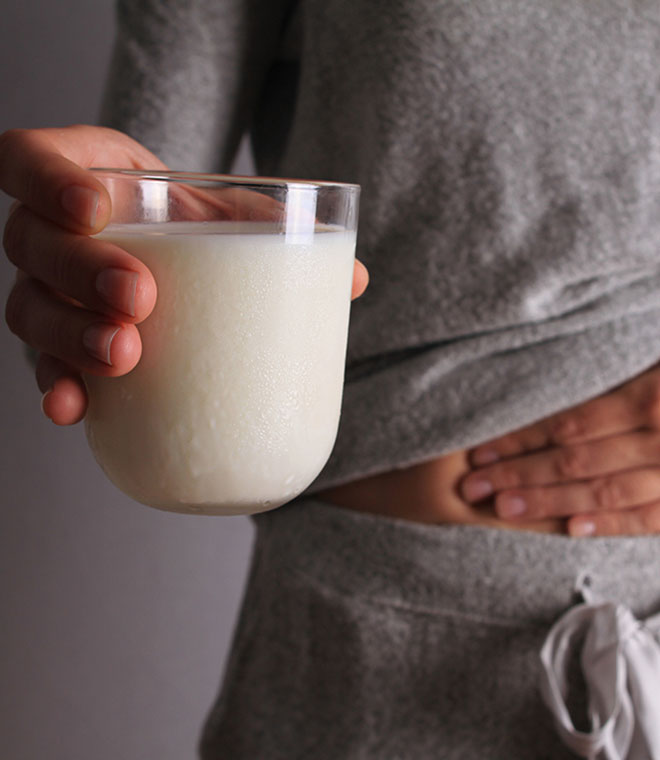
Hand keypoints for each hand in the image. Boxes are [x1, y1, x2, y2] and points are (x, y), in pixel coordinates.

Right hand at [2, 126, 368, 426]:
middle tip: (139, 299)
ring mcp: (50, 292)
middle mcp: (52, 234)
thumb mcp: (230, 214)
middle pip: (30, 244)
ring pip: (28, 310)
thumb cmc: (199, 224)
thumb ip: (278, 230)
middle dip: (80, 272)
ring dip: (71, 337)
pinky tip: (74, 409)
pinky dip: (58, 388)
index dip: (48, 182)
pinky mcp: (62, 344)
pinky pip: (44, 366)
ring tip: (124, 357)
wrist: (186, 256)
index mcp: (83, 177)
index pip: (28, 162)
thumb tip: (355, 278)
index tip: (98, 209)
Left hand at [459, 364, 659, 536]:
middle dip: (518, 473)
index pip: (569, 422)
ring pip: (603, 491)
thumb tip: (547, 373)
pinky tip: (570, 529)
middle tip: (473, 485)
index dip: (520, 437)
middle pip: (574, 459)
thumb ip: (613, 375)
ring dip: (548, 501)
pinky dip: (609, 524)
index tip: (480, 451)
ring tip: (503, 507)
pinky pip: (648, 518)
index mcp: (650, 396)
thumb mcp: (653, 367)